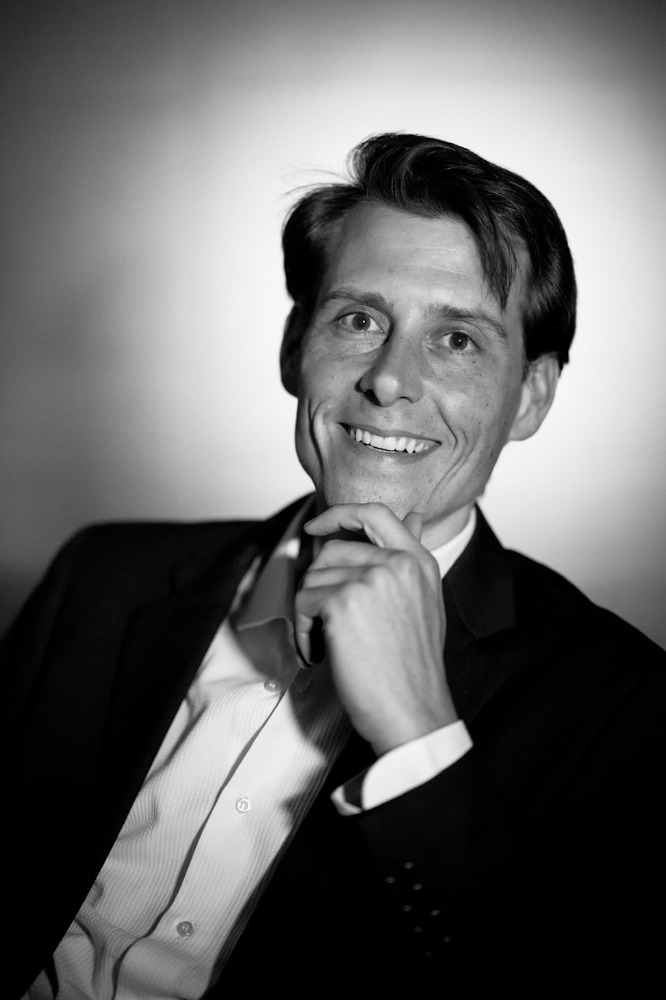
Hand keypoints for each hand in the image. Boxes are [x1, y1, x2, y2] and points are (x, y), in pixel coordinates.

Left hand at [295, 502, 457, 754]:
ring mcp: (371, 579)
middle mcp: (398, 563)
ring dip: (309, 613)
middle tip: (324, 621)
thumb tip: (414, 515)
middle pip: (332, 549)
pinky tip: (321, 653)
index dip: (340, 513)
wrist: (413, 711)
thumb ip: (412, 557)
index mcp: (418, 561)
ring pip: (313, 578)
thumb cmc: (413, 666)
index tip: (316, 525)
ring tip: (327, 643)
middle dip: (318, 584)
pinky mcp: (344, 601)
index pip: (375, 513)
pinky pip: (303, 602)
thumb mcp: (425, 601)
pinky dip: (302, 630)